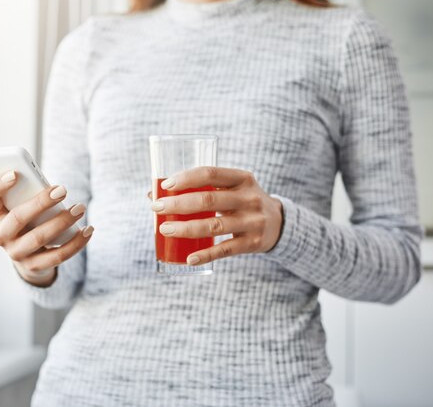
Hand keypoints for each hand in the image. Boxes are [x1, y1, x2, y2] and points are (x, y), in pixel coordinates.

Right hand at [0, 170, 93, 286]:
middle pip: (17, 218)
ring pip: (39, 237)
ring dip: (62, 222)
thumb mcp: (21, 204)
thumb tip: (52, 188)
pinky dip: (76, 242)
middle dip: (41, 202)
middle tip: (63, 189)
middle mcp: (0, 235)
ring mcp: (15, 253)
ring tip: (80, 208)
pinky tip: (88, 230)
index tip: (15, 173)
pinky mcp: (33, 266)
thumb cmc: (27, 217)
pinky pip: (57, 256)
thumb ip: (28, 194)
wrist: (28, 253)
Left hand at [150, 167, 282, 265]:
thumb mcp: (231, 189)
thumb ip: (200, 189)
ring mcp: (252, 221)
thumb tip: (152, 193)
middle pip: (207, 200)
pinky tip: (188, 258)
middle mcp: (249, 198)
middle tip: (157, 208)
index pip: (210, 173)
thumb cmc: (241, 202)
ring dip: (185, 229)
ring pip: (213, 226)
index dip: (186, 178)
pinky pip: (225, 250)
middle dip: (178, 204)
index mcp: (242, 178)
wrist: (279, 223)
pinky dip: (205, 255)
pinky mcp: (252, 243)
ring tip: (164, 230)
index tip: (165, 185)